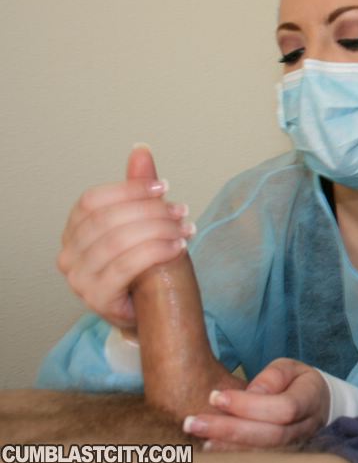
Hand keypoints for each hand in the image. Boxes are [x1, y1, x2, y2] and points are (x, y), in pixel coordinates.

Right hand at [56, 145, 194, 327]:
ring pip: (118, 241)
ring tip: (185, 228)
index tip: (164, 187)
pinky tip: (179, 247)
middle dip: (150, 211)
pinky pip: (127, 266)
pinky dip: (157, 252)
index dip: (130, 189)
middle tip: (181, 210)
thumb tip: (141, 150)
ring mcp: (79, 279)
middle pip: (107, 219)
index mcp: (74, 230)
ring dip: (158, 230)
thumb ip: (139, 189)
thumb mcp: (145, 222)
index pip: (93, 200)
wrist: (153, 312)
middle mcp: (68, 254)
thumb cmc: (147, 265)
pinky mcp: (96, 299)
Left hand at [182, 358, 329, 449]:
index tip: (215, 396)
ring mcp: (296, 447)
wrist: (315, 405)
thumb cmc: (295, 382)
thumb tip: (250, 394)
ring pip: (264, 453)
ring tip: (197, 435)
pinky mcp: (282, 456)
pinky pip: (260, 458)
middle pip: (271, 436)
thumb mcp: (288, 368)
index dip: (249, 405)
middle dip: (229, 430)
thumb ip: (272, 378)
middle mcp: (306, 428)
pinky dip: (234, 455)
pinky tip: (211, 448)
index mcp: (310, 399)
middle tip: (192, 422)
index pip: (283, 408)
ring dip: (227, 447)